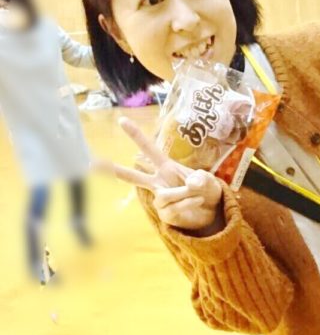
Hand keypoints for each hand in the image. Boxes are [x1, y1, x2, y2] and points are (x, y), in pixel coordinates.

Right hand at [97, 117, 223, 232]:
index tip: (122, 120)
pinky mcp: (164, 213)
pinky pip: (173, 208)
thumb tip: (192, 183)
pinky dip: (188, 204)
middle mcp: (159, 181)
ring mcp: (160, 198)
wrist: (213, 211)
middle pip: (133, 176)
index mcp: (166, 166)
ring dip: (184, 195)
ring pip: (164, 196)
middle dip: (112, 170)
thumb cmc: (207, 189)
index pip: (149, 150)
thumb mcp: (209, 180)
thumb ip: (201, 179)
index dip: (137, 135)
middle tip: (91, 163)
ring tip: (197, 194)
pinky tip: (196, 202)